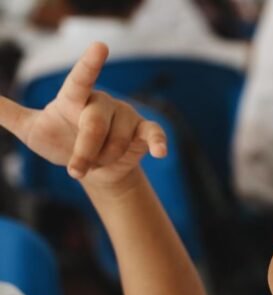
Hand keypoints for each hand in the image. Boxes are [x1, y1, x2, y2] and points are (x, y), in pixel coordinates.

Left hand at [0, 42, 166, 187]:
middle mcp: (101, 101)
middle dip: (85, 152)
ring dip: (105, 159)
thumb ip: (9, 113)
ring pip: (117, 140)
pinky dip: (158, 142)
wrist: (94, 169)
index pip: (80, 79)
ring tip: (100, 160)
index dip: (89, 64)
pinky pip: (154, 133)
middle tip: (76, 171)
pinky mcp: (144, 130)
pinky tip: (160, 152)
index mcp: (75, 98)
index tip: (100, 47)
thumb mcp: (32, 130)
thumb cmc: (62, 142)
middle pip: (95, 125)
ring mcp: (125, 114)